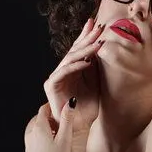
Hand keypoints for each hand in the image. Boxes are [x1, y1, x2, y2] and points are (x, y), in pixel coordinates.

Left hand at [23, 101, 79, 151]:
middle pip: (36, 121)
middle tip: (57, 121)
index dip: (51, 106)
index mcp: (39, 129)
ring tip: (53, 136)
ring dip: (42, 132)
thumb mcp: (65, 139)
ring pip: (32, 134)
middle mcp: (30, 137)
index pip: (43, 110)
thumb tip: (70, 103)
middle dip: (46, 119)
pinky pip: (31, 147)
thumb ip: (67, 120)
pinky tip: (46, 150)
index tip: (57, 106)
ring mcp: (27, 149)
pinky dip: (38, 144)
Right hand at [43, 18, 103, 133]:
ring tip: (97, 43)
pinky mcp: (51, 85)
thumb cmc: (87, 107)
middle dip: (86, 39)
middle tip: (97, 28)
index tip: (97, 25)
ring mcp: (56, 77)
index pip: (79, 49)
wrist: (79, 126)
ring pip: (70, 59)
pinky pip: (64, 71)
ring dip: (84, 50)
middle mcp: (62, 70)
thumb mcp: (95, 82)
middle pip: (74, 50)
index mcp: (72, 69)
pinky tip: (88, 61)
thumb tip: (100, 45)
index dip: (86, 37)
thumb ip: (95, 66)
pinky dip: (76, 66)